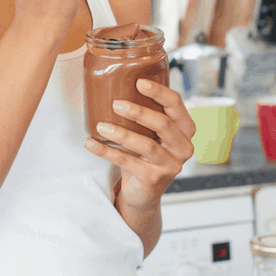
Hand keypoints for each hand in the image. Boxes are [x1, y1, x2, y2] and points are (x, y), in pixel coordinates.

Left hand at [84, 79, 195, 209]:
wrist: (144, 193)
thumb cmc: (146, 154)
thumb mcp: (152, 133)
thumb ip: (147, 113)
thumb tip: (117, 83)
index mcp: (185, 129)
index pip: (176, 105)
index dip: (159, 92)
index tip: (139, 82)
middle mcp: (183, 147)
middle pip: (163, 124)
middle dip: (139, 112)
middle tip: (116, 104)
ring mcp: (170, 165)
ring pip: (146, 145)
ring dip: (121, 134)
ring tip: (101, 126)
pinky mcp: (153, 179)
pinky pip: (128, 162)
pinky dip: (107, 152)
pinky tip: (91, 143)